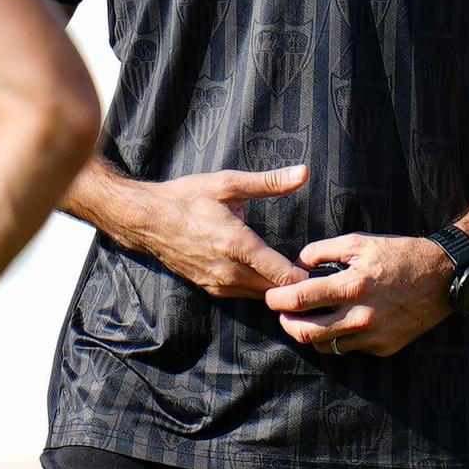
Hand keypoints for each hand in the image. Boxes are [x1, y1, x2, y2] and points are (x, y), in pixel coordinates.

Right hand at [112, 165, 310, 300]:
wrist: (148, 220)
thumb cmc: (187, 197)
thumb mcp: (228, 184)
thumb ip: (269, 182)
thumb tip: (303, 172)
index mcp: (238, 245)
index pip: (284, 276)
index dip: (307, 275)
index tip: (321, 266)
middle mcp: (230, 271)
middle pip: (276, 291)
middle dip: (297, 286)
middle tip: (317, 273)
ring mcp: (219, 284)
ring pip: (260, 296)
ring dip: (278, 290)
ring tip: (297, 276)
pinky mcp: (211, 289)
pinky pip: (243, 295)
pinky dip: (259, 289)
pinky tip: (269, 276)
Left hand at [267, 231, 455, 355]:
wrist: (444, 278)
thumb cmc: (400, 255)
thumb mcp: (361, 242)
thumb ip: (324, 250)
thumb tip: (298, 263)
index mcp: (353, 286)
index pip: (301, 299)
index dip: (278, 300)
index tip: (271, 297)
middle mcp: (361, 316)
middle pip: (306, 333)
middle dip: (287, 324)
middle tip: (283, 314)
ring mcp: (373, 336)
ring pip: (325, 347)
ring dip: (311, 334)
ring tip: (309, 319)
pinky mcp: (384, 348)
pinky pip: (350, 349)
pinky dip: (340, 338)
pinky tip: (342, 322)